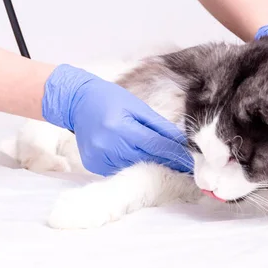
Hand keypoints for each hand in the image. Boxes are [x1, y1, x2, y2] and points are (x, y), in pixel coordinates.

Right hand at [42, 64, 192, 175]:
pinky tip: (139, 160)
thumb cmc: (108, 98)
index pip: (155, 145)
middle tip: (184, 167)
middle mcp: (108, 145)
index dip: (175, 155)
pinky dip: (131, 165)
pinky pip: (119, 169)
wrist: (76, 102)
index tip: (191, 162)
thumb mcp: (136, 106)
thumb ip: (159, 125)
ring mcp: (98, 157)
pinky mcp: (93, 164)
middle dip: (166, 162)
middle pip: (146, 159)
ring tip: (167, 165)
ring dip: (151, 166)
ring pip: (134, 167)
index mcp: (120, 127)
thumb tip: (181, 142)